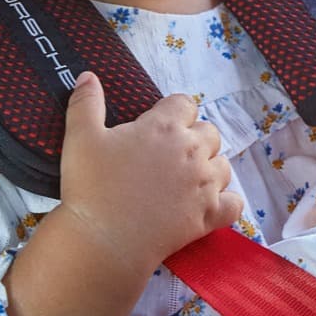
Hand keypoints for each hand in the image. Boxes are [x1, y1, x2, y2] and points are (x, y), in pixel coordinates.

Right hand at [58, 72, 243, 277]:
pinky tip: (208, 205)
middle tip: (167, 156)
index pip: (185, 103)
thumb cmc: (91, 186)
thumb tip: (88, 75)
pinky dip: (226, 202)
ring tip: (185, 180)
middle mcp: (193, 151)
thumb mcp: (80, 137)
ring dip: (209, 168)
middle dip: (193, 138)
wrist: (104, 240)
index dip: (172, 112)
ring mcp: (205, 185)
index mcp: (166, 127)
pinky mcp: (210, 216)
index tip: (156, 126)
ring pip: (224, 166)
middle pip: (209, 132)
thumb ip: (86, 102)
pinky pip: (235, 203)